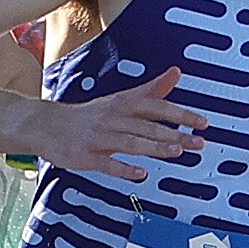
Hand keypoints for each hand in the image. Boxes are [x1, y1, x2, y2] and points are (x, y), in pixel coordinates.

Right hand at [30, 70, 204, 178]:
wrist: (46, 125)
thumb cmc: (87, 115)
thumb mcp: (120, 99)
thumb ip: (150, 89)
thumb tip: (175, 73)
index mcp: (122, 104)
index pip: (156, 106)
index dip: (181, 114)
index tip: (202, 122)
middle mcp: (112, 118)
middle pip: (147, 125)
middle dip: (174, 133)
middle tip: (198, 142)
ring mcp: (98, 137)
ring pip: (130, 142)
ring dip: (153, 147)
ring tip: (175, 152)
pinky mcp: (85, 155)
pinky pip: (106, 163)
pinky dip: (123, 168)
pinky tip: (140, 173)